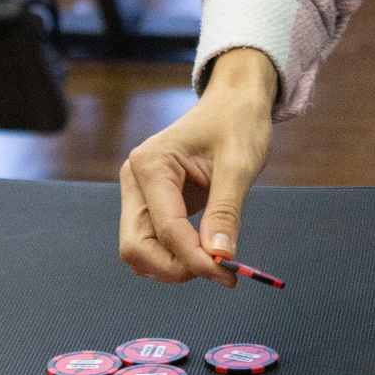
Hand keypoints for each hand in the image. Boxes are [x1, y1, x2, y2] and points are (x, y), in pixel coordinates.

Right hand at [118, 48, 274, 286]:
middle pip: (136, 246)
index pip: (165, 227)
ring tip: (216, 262)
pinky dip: (176, 257)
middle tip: (218, 273)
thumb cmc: (237, 122)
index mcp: (151, 164)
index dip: (194, 257)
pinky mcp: (150, 204)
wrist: (233, 101)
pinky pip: (153, 243)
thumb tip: (219, 256)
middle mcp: (135, 180)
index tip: (227, 272)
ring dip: (173, 267)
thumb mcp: (239, 163)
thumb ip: (226, 210)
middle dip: (174, 268)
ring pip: (140, 251)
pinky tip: (206, 252)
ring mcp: (139, 193)